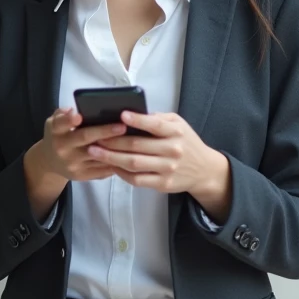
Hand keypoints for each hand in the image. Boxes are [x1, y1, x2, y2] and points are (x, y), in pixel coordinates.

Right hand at [27, 108, 130, 184]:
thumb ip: (62, 114)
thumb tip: (73, 110)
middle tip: (122, 126)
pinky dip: (115, 161)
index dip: (69, 120)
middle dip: (104, 132)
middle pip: (84, 138)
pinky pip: (101, 169)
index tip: (79, 116)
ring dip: (114, 148)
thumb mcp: (53, 122)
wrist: (50, 162)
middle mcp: (62, 148)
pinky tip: (127, 153)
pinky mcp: (81, 175)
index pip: (60, 124)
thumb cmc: (58, 136)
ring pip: (96, 155)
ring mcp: (72, 164)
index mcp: (55, 131)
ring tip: (131, 140)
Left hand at [87, 111, 231, 219]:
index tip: (121, 115)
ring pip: (133, 163)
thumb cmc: (186, 142)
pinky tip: (110, 166)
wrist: (204, 170)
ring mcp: (167, 169)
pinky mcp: (162, 184)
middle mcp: (172, 150)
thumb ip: (158, 119)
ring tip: (94, 151)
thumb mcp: (178, 124)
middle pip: (137, 145)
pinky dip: (121, 173)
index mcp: (176, 132)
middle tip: (95, 136)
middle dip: (112, 141)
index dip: (137, 120)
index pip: (155, 125)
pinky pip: (137, 179)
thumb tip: (133, 114)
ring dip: (111, 157)